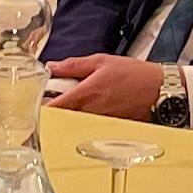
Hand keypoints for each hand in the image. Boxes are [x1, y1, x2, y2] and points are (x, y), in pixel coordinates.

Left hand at [43, 54, 167, 120]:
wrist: (159, 91)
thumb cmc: (133, 74)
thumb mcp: (101, 61)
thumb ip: (73, 66)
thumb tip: (52, 67)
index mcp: (85, 94)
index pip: (53, 107)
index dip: (39, 108)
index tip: (32, 105)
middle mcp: (89, 112)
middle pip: (60, 119)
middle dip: (52, 112)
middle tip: (51, 102)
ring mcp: (97, 124)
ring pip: (73, 124)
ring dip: (67, 116)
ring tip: (74, 104)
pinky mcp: (107, 131)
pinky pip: (87, 128)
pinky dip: (82, 121)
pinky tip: (89, 112)